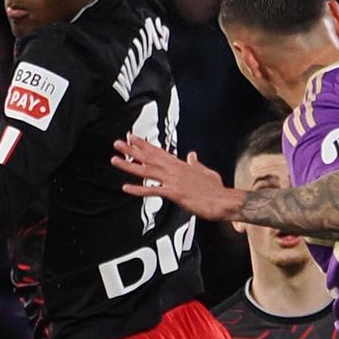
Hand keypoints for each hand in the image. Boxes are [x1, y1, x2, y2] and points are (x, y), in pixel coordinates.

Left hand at [111, 137, 233, 221]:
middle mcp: (174, 169)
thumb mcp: (205, 172)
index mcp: (180, 164)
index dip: (144, 145)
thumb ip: (196, 163)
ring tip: (115, 160)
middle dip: (132, 150)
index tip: (133, 138)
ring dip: (129, 165)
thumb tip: (191, 155)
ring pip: (146, 171)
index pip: (158, 151)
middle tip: (117, 143)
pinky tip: (126, 188)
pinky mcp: (174, 193)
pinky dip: (138, 189)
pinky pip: (152, 190)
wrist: (223, 200)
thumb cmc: (216, 189)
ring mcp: (173, 180)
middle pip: (149, 157)